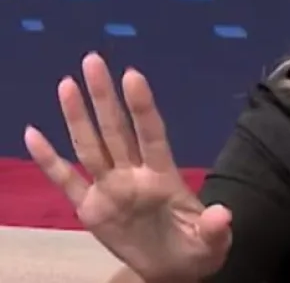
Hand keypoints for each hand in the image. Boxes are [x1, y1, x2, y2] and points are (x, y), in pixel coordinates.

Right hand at [24, 53, 231, 281]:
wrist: (174, 270)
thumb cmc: (197, 249)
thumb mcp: (212, 243)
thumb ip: (215, 229)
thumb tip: (223, 215)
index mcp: (164, 178)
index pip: (152, 135)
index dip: (143, 107)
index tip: (133, 75)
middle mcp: (134, 175)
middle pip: (116, 130)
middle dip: (104, 97)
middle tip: (93, 59)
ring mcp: (111, 188)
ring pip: (91, 146)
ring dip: (78, 117)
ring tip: (66, 84)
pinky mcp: (92, 208)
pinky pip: (67, 180)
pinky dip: (49, 160)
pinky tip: (34, 134)